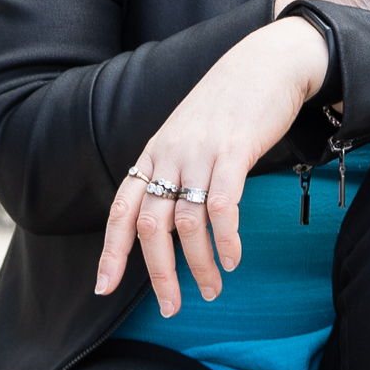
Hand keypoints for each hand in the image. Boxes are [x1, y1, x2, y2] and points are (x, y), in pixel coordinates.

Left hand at [95, 17, 328, 314]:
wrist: (265, 62)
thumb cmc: (230, 102)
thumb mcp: (188, 133)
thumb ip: (175, 168)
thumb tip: (171, 215)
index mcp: (154, 154)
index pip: (121, 210)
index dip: (111, 252)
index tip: (104, 288)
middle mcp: (169, 155)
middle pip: (151, 226)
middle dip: (159, 274)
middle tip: (172, 307)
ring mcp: (200, 153)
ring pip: (188, 223)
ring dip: (199, 265)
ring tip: (213, 289)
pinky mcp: (234, 151)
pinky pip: (222, 206)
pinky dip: (225, 239)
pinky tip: (232, 259)